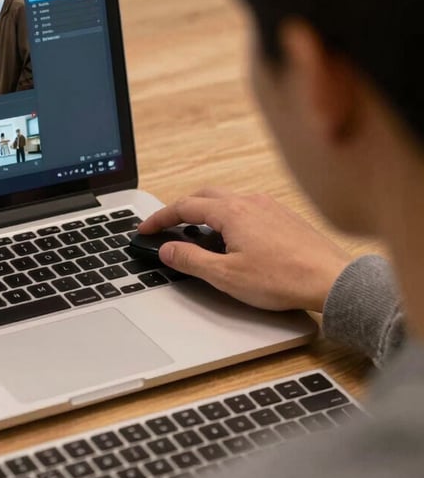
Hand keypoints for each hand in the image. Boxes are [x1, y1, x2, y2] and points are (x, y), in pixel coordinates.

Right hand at [138, 188, 351, 311]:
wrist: (332, 281)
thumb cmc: (283, 278)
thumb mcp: (225, 276)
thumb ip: (191, 260)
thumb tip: (167, 250)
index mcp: (231, 212)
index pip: (184, 207)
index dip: (160, 218)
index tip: (145, 228)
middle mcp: (249, 202)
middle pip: (204, 196)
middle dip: (180, 209)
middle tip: (167, 226)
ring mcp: (269, 206)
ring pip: (227, 200)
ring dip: (205, 211)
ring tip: (197, 233)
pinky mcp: (284, 216)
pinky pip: (247, 207)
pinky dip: (228, 215)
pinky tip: (233, 236)